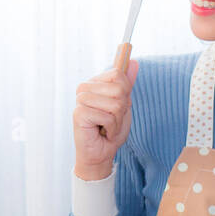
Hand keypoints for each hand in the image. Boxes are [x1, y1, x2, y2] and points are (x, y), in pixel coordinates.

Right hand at [73, 59, 137, 178]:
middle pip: (119, 89)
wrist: (100, 153)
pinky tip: (102, 133)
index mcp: (94, 83)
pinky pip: (108, 117)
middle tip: (111, 120)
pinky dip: (111, 129)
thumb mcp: (124, 105)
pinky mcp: (79, 113)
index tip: (118, 106)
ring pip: (115, 104)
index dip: (125, 91)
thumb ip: (127, 84)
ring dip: (117, 121)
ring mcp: (80, 100)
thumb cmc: (110, 130)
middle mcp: (84, 88)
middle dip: (122, 109)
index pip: (118, 74)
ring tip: (106, 127)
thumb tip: (135, 62)